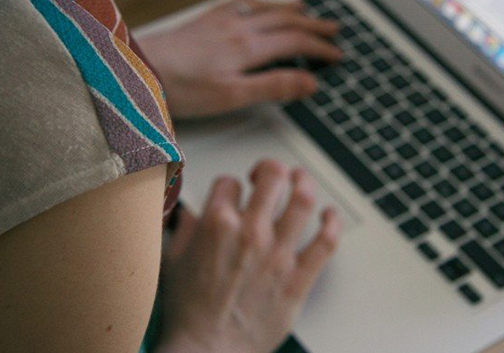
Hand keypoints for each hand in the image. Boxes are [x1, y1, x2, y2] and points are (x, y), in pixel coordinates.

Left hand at [138, 0, 342, 118]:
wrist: (141, 68)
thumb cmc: (182, 87)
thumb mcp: (233, 97)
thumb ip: (273, 87)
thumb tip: (309, 82)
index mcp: (249, 48)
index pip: (296, 43)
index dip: (321, 48)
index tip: (338, 54)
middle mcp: (239, 28)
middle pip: (287, 20)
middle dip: (314, 25)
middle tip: (334, 28)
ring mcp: (221, 21)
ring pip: (266, 8)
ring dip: (291, 8)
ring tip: (307, 8)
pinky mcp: (205, 20)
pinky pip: (237, 2)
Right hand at [155, 160, 340, 352]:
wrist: (207, 351)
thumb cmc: (189, 314)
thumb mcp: (171, 261)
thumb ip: (183, 228)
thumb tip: (190, 211)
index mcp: (217, 225)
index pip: (230, 182)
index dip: (231, 185)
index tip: (234, 195)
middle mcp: (250, 234)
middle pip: (273, 176)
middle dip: (270, 168)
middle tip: (269, 175)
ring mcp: (278, 255)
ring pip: (304, 199)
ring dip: (304, 183)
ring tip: (300, 182)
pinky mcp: (299, 278)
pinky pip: (326, 242)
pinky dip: (333, 222)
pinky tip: (329, 216)